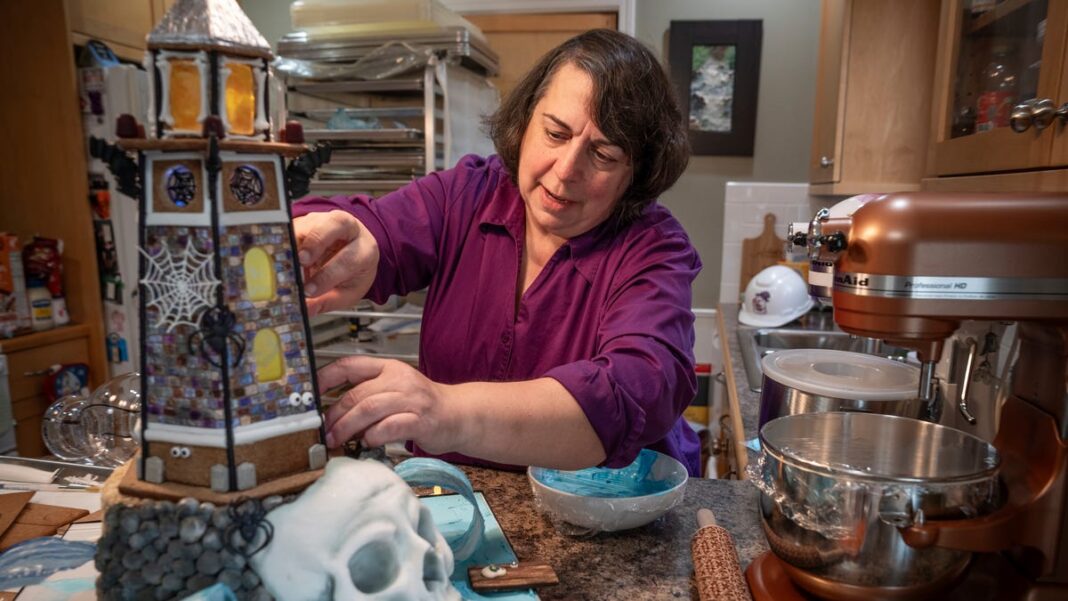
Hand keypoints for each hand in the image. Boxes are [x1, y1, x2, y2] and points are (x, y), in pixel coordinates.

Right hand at [293, 210, 378, 315]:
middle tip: (300, 260)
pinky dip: (285, 239)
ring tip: (284, 260)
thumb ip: (328, 301)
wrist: (353, 250)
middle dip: (315, 243)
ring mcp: (326, 220)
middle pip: (335, 224)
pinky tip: (278, 254)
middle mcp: (348, 228)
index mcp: (365, 250)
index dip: (326, 276)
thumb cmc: (352, 271)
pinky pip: (293, 225)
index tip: (308, 290)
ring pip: (311, 222)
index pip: (348, 261)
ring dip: (296, 240)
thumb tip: (306, 310)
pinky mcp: (307, 219)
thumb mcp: (348, 292)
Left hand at [317, 356, 460, 453]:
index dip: (326, 378)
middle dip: (334, 415)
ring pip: (369, 410)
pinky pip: (389, 427)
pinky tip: (368, 442)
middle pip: (356, 394)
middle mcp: (399, 380)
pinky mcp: (420, 420)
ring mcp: (411, 399)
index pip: (350, 365)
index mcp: (389, 368)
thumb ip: (367, 394)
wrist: (459, 414)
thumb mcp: (395, 389)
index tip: (310, 394)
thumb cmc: (422, 405)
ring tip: (337, 440)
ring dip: (347, 428)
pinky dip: (373, 436)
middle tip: (324, 431)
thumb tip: (330, 412)